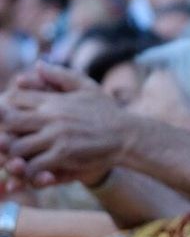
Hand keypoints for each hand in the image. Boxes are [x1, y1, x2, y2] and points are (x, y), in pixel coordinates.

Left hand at [0, 65, 127, 190]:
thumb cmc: (108, 112)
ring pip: (17, 147)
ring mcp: (57, 137)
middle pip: (8, 121)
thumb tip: (37, 64)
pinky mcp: (65, 155)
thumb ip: (61, 75)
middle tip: (6, 140)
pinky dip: (29, 171)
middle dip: (3, 131)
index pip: (14, 98)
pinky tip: (32, 172)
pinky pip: (35, 165)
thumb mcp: (87, 87)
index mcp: (53, 101)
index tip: (7, 117)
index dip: (5, 108)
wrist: (129, 136)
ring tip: (17, 158)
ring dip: (13, 154)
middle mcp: (52, 117)